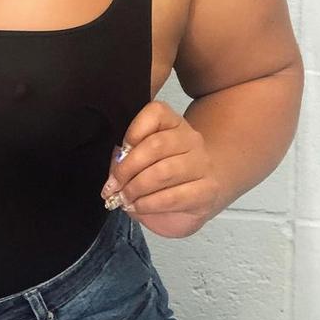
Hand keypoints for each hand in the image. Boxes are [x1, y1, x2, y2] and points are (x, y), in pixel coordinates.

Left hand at [100, 100, 220, 238]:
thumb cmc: (168, 171)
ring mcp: (201, 164)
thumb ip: (128, 157)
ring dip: (136, 188)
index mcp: (174, 122)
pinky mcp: (206, 191)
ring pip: (163, 172)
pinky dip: (149, 204)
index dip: (133, 131)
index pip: (156, 113)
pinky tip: (138, 207)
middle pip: (155, 146)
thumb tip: (115, 169)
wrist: (206, 189)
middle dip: (127, 168)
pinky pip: (173, 197)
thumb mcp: (147, 156)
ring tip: (124, 199)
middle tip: (112, 186)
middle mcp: (191, 139)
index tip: (120, 151)